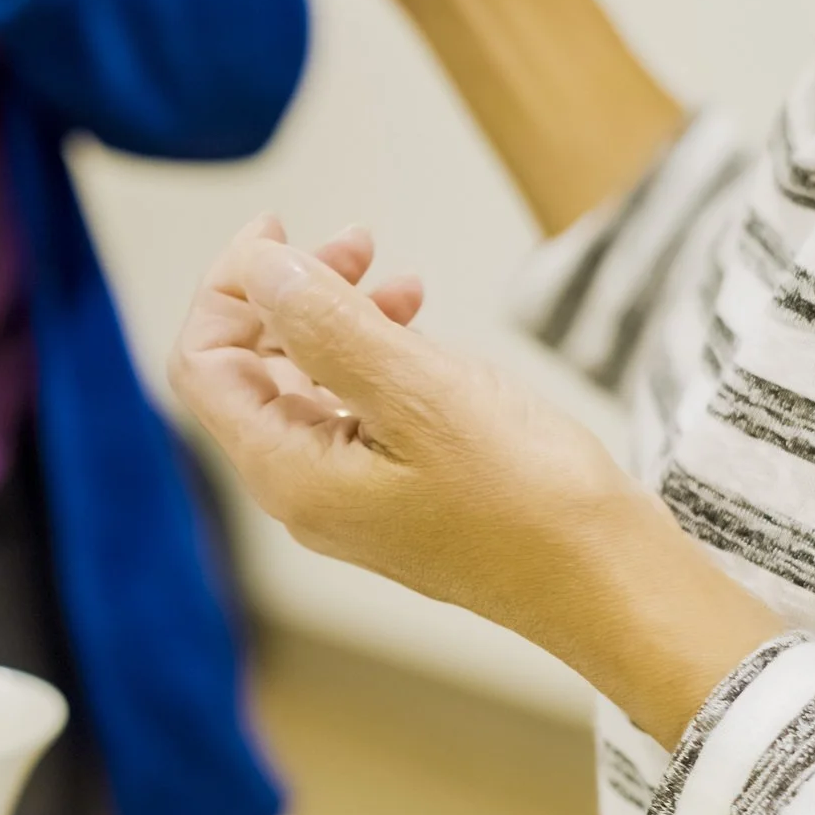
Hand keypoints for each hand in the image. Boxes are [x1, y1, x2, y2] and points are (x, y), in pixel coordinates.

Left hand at [168, 218, 783, 744]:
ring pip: (306, 382)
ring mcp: (350, 493)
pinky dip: (375, 352)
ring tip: (397, 275)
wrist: (611, 585)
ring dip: (336, 315)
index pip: (203, 365)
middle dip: (287, 293)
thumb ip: (329, 327)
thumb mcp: (423, 393)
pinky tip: (420, 323)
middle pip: (249, 367)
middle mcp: (303, 487)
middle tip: (355, 241)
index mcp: (289, 470)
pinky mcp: (397, 490)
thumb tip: (260, 269)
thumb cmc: (528, 500)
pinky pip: (356, 407)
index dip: (228, 288)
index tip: (281, 229)